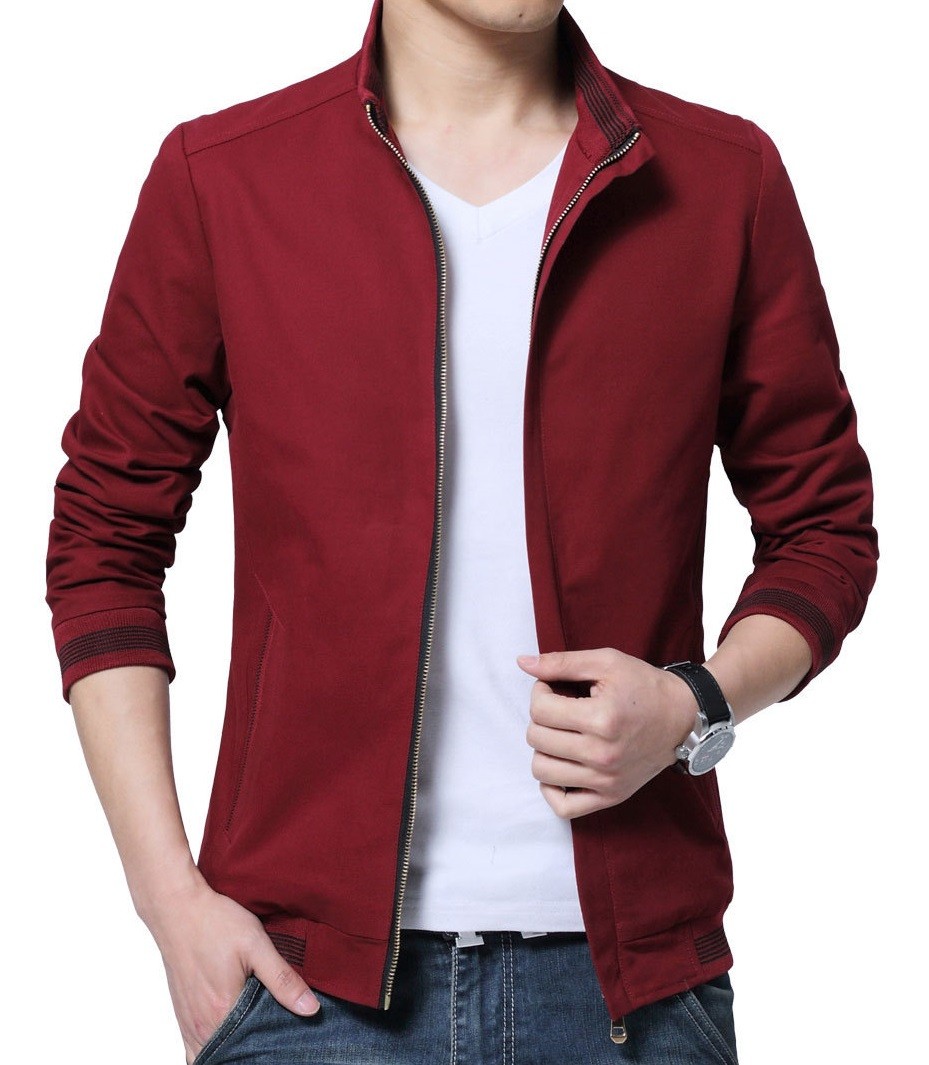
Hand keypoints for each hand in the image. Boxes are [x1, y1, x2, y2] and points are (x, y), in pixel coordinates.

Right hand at [140, 869, 319, 1063]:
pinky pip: (195, 1047)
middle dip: (252, 1053)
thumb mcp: (255, 944)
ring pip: (211, 1054)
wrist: (176, 907)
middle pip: (230, 1056)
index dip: (269, 1050)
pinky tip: (232, 1033)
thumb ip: (283, 979)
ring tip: (256, 1038)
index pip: (251, 1051)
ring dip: (232, 1051)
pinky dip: (214, 1046)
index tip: (285, 1043)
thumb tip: (311, 1008)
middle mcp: (201, 1025)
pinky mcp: (182, 1014)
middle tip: (273, 1039)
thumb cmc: (215, 922)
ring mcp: (188, 1022)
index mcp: (222, 1013)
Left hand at [516, 647, 697, 818]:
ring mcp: (607, 780)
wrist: (683, 717)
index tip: (554, 688)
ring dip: (544, 748)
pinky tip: (560, 764)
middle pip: (537, 738)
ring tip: (561, 733)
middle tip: (560, 707)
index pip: (539, 710)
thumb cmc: (644, 686)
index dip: (539, 692)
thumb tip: (522, 663)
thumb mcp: (606, 662)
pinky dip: (551, 789)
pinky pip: (563, 807)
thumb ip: (561, 662)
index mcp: (602, 719)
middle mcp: (603, 754)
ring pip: (542, 771)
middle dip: (541, 717)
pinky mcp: (611, 796)